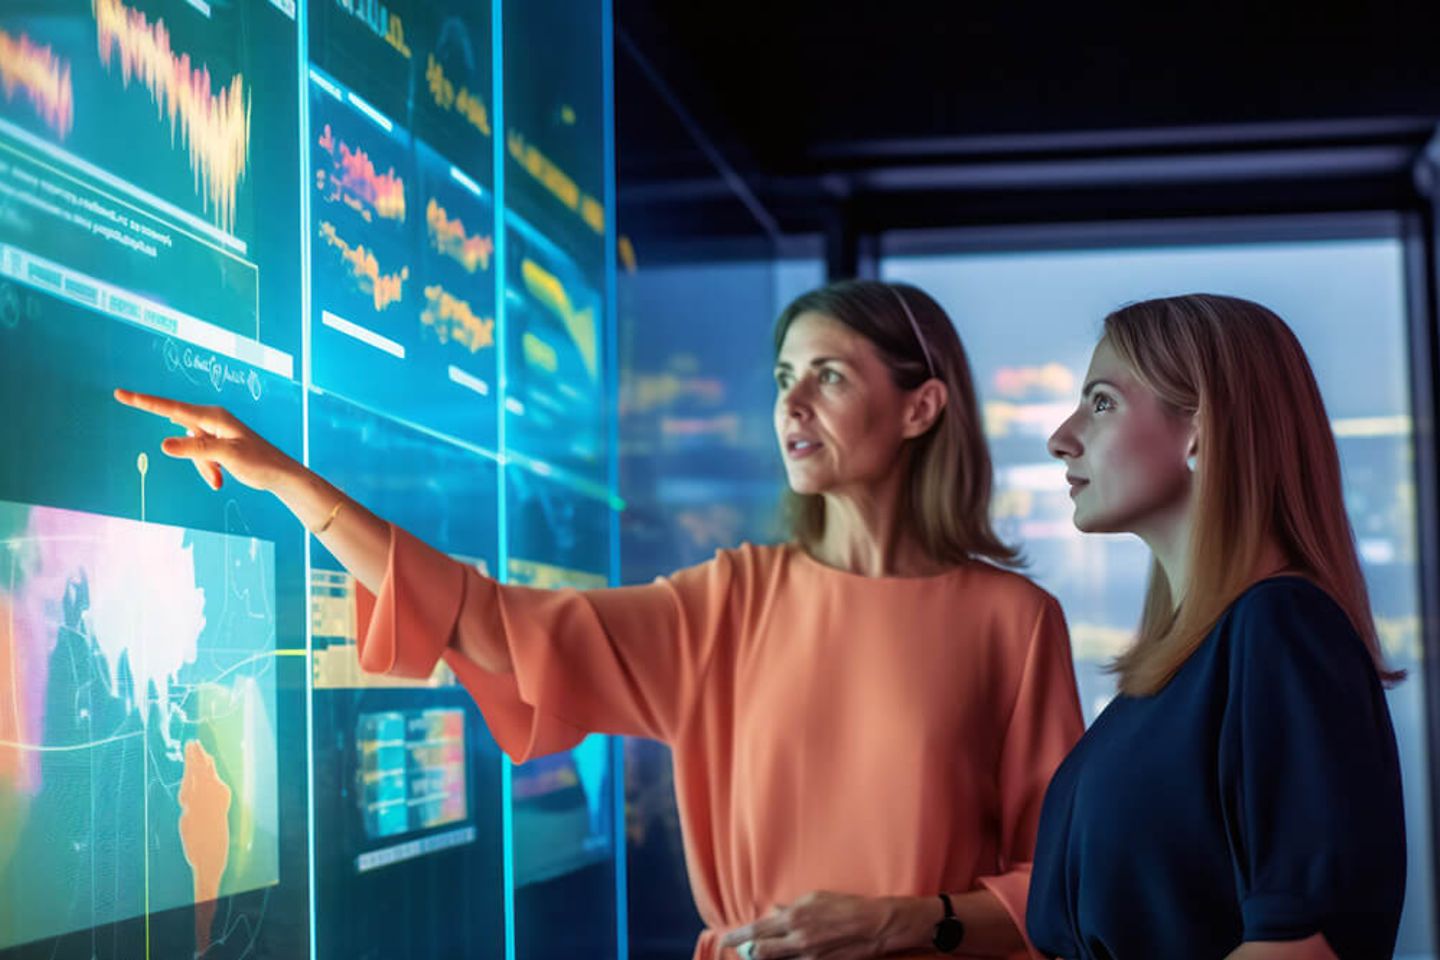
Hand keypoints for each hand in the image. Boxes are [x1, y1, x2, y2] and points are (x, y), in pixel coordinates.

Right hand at [114, 389, 295, 492]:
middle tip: (187, 448)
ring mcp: (213, 432)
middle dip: (189, 451)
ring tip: (220, 478)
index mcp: (213, 416)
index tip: (121, 393)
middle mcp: (212, 419)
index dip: (144, 401)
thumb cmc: (258, 461)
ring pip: (190, 449)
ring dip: (202, 466)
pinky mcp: (216, 444)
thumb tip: (163, 444)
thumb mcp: (226, 456)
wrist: (279, 473)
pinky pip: (200, 456)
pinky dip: (207, 469)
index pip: (171, 407)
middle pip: (181, 431)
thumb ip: (195, 449)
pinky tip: (220, 480)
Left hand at [720, 891, 901, 959]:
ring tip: (761, 953)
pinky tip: (784, 957)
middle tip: (742, 950)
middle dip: (748, 952)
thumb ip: (790, 908)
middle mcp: (798, 939)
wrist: (874, 926)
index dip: (737, 937)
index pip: (756, 930)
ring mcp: (808, 957)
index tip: (724, 940)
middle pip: (760, 953)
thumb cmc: (845, 906)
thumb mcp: (814, 899)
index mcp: (794, 918)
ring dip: (765, 958)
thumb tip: (774, 912)